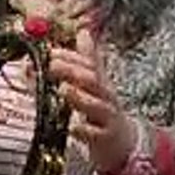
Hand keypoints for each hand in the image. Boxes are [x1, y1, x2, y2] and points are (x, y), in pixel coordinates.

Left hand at [49, 32, 135, 172]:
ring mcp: (107, 117)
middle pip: (92, 80)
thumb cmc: (103, 110)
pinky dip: (84, 130)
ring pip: (96, 105)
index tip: (51, 52)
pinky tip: (72, 127)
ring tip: (62, 89)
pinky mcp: (106, 138)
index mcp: (100, 82)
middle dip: (72, 70)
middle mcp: (105, 97)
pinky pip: (96, 134)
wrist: (123, 142)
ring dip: (79, 96)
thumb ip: (86, 60)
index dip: (71, 56)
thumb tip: (82, 32)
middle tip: (52, 65)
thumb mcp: (96, 84)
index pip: (88, 64)